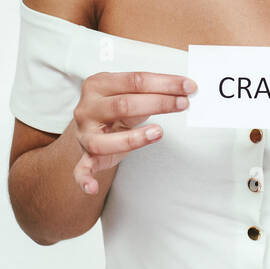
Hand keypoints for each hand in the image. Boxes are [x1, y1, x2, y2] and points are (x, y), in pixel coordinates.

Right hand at [72, 71, 196, 193]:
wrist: (93, 125)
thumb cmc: (117, 108)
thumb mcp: (130, 93)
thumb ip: (151, 91)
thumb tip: (184, 90)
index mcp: (98, 84)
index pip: (135, 80)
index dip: (164, 84)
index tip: (188, 87)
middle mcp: (87, 108)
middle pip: (123, 105)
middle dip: (158, 103)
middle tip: (183, 103)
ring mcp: (85, 134)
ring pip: (104, 141)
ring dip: (132, 139)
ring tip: (158, 133)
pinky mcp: (86, 157)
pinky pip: (81, 170)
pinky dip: (85, 179)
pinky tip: (93, 188)